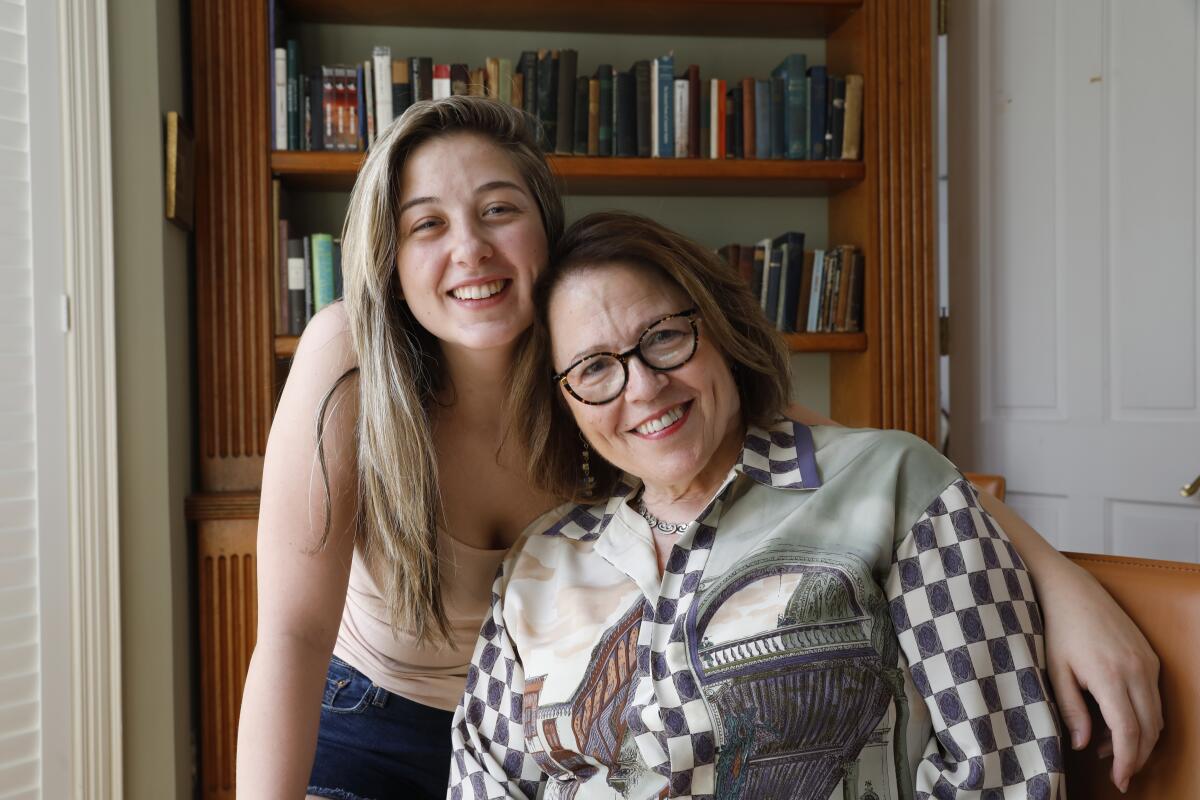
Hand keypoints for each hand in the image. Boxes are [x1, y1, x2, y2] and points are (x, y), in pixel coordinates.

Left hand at [1037, 561, 1162, 791]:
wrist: (1071, 590)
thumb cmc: (1056, 629)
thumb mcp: (1055, 671)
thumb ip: (1071, 710)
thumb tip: (1082, 745)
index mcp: (1110, 676)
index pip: (1129, 731)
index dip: (1127, 761)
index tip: (1119, 780)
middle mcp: (1136, 670)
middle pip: (1150, 729)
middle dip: (1137, 756)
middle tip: (1117, 773)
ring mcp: (1147, 662)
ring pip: (1157, 715)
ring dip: (1141, 738)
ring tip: (1110, 749)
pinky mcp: (1149, 657)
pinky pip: (1154, 698)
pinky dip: (1144, 717)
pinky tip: (1118, 722)